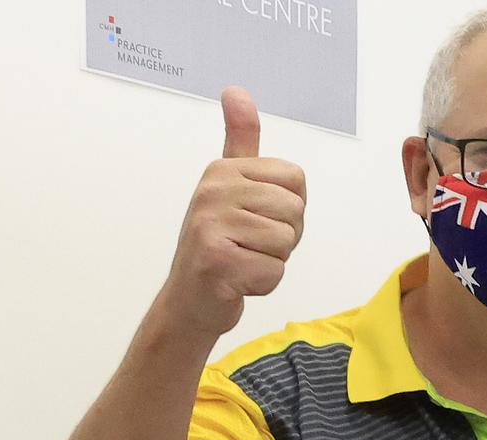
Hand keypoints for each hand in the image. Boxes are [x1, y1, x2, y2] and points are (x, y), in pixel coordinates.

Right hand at [159, 86, 306, 336]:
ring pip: (287, 241)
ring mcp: (211, 226)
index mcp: (222, 170)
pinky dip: (262, 284)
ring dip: (272, 260)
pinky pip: (274, 271)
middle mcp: (213, 191)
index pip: (296, 179)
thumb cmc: (219, 243)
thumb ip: (240, 140)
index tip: (258, 219)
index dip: (289, 207)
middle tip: (250, 245)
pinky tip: (237, 281)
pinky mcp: (217, 262)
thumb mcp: (230, 186)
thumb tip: (236, 90)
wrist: (190, 301)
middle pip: (295, 210)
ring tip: (242, 260)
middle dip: (284, 237)